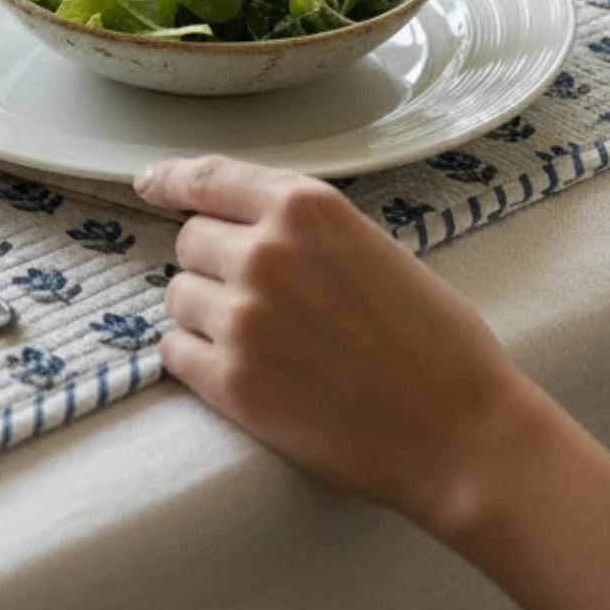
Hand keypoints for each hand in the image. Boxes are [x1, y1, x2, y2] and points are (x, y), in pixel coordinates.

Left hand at [135, 154, 541, 538]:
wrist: (460, 431)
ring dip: (207, 315)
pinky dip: (199, 361)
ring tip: (270, 343)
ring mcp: (241, 318)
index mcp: (305, 209)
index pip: (207, 178)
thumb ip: (304, 230)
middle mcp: (263, 253)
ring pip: (179, 298)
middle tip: (266, 302)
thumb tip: (240, 227)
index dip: (170, 181)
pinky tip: (249, 374)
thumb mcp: (372, 247)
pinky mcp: (229, 383)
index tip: (149, 184)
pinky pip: (175, 353)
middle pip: (189, 242)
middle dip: (214, 266)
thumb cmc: (435, 341)